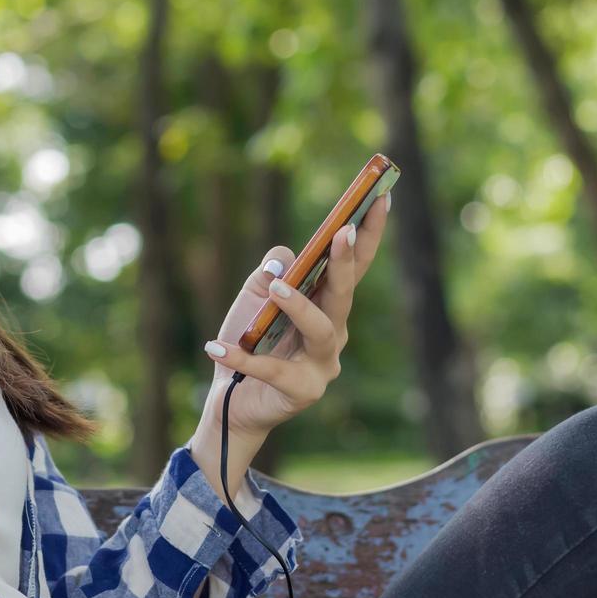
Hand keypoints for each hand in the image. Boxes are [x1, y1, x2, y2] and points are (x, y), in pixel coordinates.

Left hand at [202, 192, 391, 437]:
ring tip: (275, 289)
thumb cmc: (249, 341)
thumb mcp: (253, 298)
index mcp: (327, 305)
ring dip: (299, 305)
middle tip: (342, 232)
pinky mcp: (302, 391)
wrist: (231, 399)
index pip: (353, 266)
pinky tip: (215, 346)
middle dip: (345, 262)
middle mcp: (333, 333)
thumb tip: (285, 258)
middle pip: (344, 295)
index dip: (368, 234)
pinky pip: (272, 369)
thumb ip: (269, 274)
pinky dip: (243, 357)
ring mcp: (322, 365)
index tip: (381, 198)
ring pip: (320, 329)